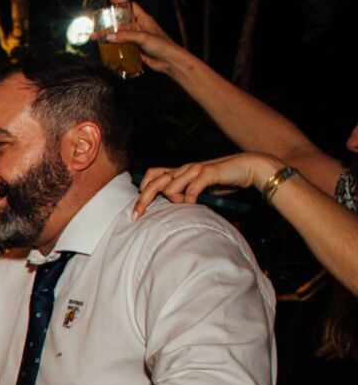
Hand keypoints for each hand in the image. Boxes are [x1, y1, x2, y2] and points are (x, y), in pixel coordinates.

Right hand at [103, 0, 187, 74]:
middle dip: (109, 22)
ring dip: (108, 36)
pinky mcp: (135, 49)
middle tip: (97, 23)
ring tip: (96, 37)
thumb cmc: (161, 45)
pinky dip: (113, 46)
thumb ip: (126, 36)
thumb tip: (109, 36)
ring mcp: (137, 38)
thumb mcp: (143, 37)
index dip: (122, 2)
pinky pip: (122, 45)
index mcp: (144, 20)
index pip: (132, 7)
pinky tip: (106, 48)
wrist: (168, 61)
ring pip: (119, 34)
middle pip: (121, 22)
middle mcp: (140, 27)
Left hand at [133, 153, 282, 216]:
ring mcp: (195, 169)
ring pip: (170, 187)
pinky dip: (189, 200)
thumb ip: (186, 194)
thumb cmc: (224, 181)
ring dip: (174, 200)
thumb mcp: (200, 188)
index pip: (152, 175)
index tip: (137, 210)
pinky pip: (191, 190)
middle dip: (143, 199)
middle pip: (154, 181)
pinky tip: (195, 205)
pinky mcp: (208, 172)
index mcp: (180, 170)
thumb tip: (173, 208)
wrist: (248, 167)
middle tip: (136, 216)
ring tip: (186, 205)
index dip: (142, 190)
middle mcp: (185, 167)